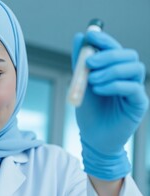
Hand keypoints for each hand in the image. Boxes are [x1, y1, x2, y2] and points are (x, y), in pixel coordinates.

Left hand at [72, 31, 148, 179]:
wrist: (92, 137)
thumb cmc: (89, 111)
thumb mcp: (81, 83)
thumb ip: (80, 62)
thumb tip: (79, 36)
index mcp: (115, 70)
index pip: (115, 48)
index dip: (105, 39)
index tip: (90, 36)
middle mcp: (128, 77)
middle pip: (129, 55)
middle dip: (108, 55)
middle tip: (88, 63)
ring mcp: (135, 90)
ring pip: (134, 68)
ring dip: (111, 70)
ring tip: (92, 80)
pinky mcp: (138, 104)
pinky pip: (133, 88)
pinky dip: (115, 85)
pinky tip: (99, 90)